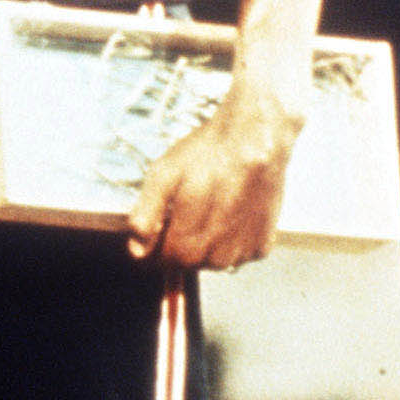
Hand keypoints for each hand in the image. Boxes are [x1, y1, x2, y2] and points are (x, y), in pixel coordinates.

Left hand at [125, 75, 300, 268]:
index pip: (163, 261)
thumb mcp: (164, 174)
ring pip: (213, 263)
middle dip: (180, 241)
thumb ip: (146, 215)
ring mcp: (243, 253)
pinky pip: (237, 256)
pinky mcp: (262, 246)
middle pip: (188, 263)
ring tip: (209, 207)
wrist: (255, 137)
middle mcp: (219, 255)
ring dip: (205, 243)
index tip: (160, 223)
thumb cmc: (207, 153)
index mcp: (190, 240)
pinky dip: (229, 240)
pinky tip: (230, 212)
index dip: (157, 244)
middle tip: (186, 208)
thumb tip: (136, 251)